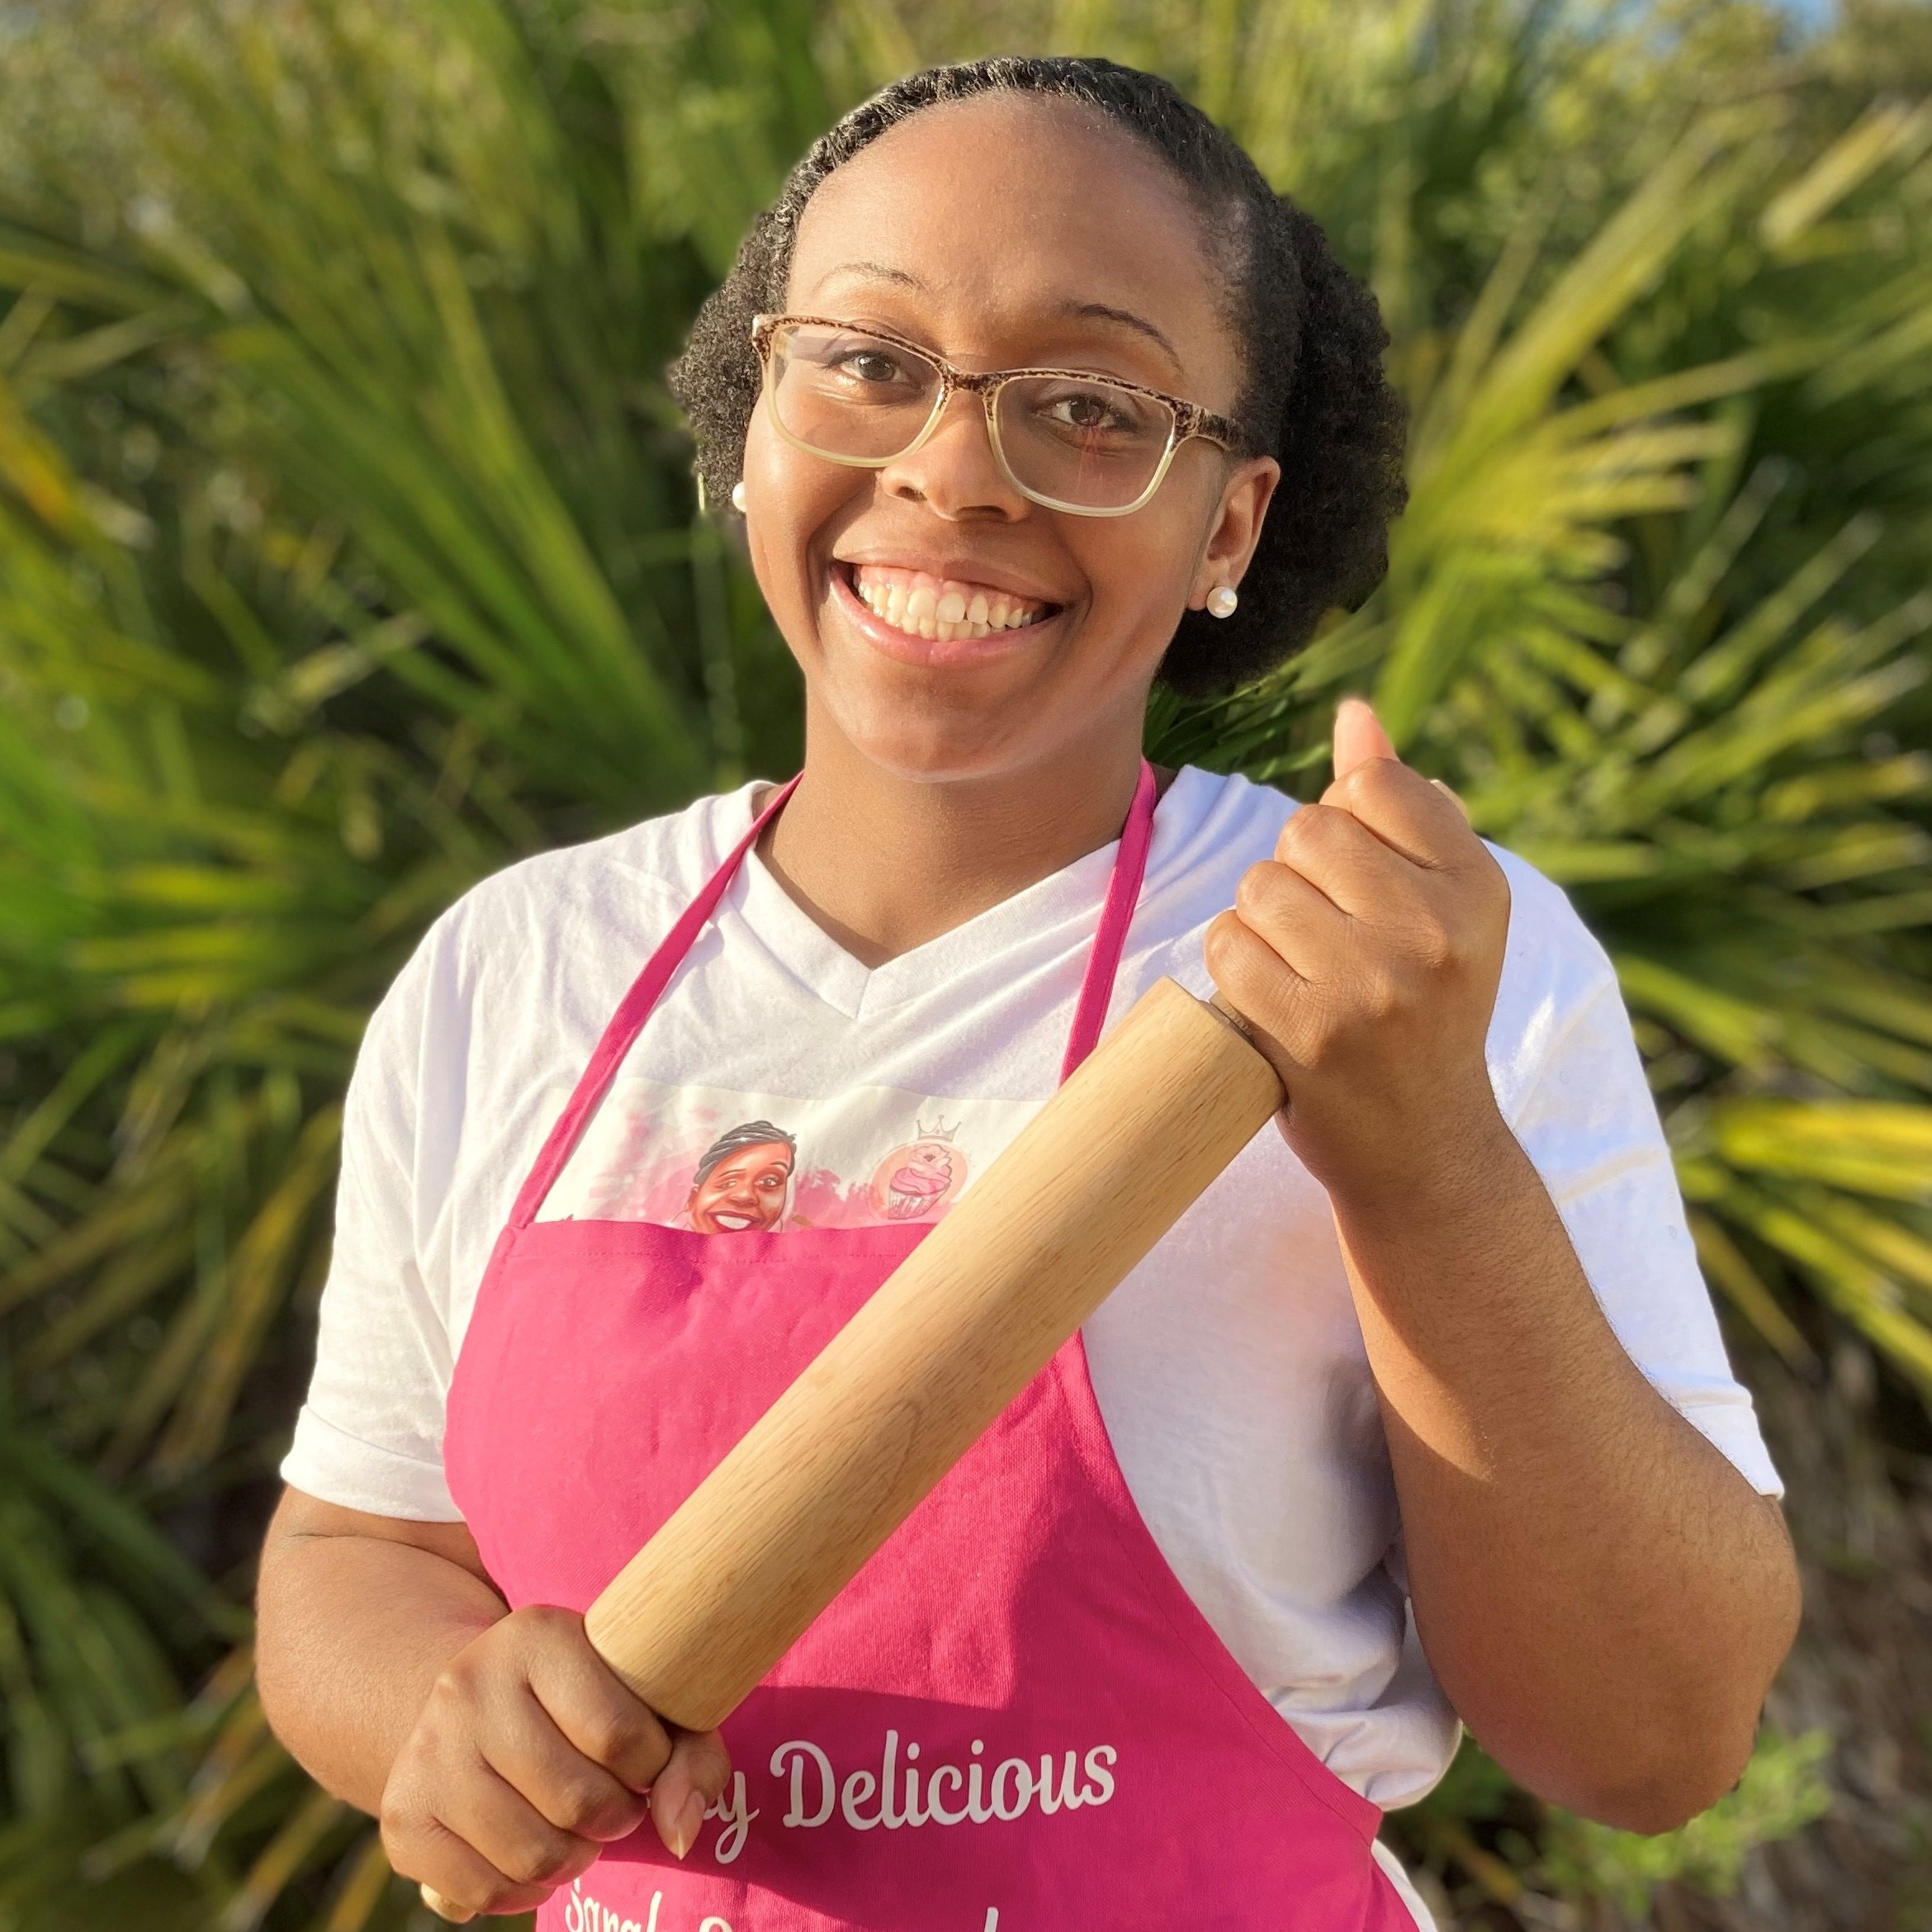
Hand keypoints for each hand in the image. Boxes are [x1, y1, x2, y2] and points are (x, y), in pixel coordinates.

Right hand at [380, 1604, 729, 1917]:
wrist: (474, 1701)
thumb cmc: (585, 1699)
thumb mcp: (645, 1698)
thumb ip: (689, 1757)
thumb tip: (680, 1834)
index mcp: (536, 1635)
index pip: (619, 1733)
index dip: (652, 1767)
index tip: (648, 1761)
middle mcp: (468, 1684)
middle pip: (575, 1799)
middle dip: (616, 1817)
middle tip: (617, 1804)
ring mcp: (427, 1750)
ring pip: (531, 1853)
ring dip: (575, 1858)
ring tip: (581, 1829)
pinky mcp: (402, 1816)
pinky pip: (481, 1891)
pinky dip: (525, 1890)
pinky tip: (537, 1853)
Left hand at [1205, 698, 1510, 1199]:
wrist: (1425, 1150)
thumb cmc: (1425, 1011)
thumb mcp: (1441, 907)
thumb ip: (1400, 806)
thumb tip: (1356, 714)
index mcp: (1477, 887)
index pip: (1372, 786)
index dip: (1346, 824)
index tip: (1363, 884)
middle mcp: (1435, 932)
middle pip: (1305, 829)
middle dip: (1297, 874)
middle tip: (1326, 937)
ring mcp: (1372, 985)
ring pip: (1259, 887)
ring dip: (1260, 923)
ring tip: (1301, 970)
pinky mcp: (1309, 1034)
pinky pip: (1227, 948)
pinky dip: (1232, 968)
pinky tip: (1268, 1000)